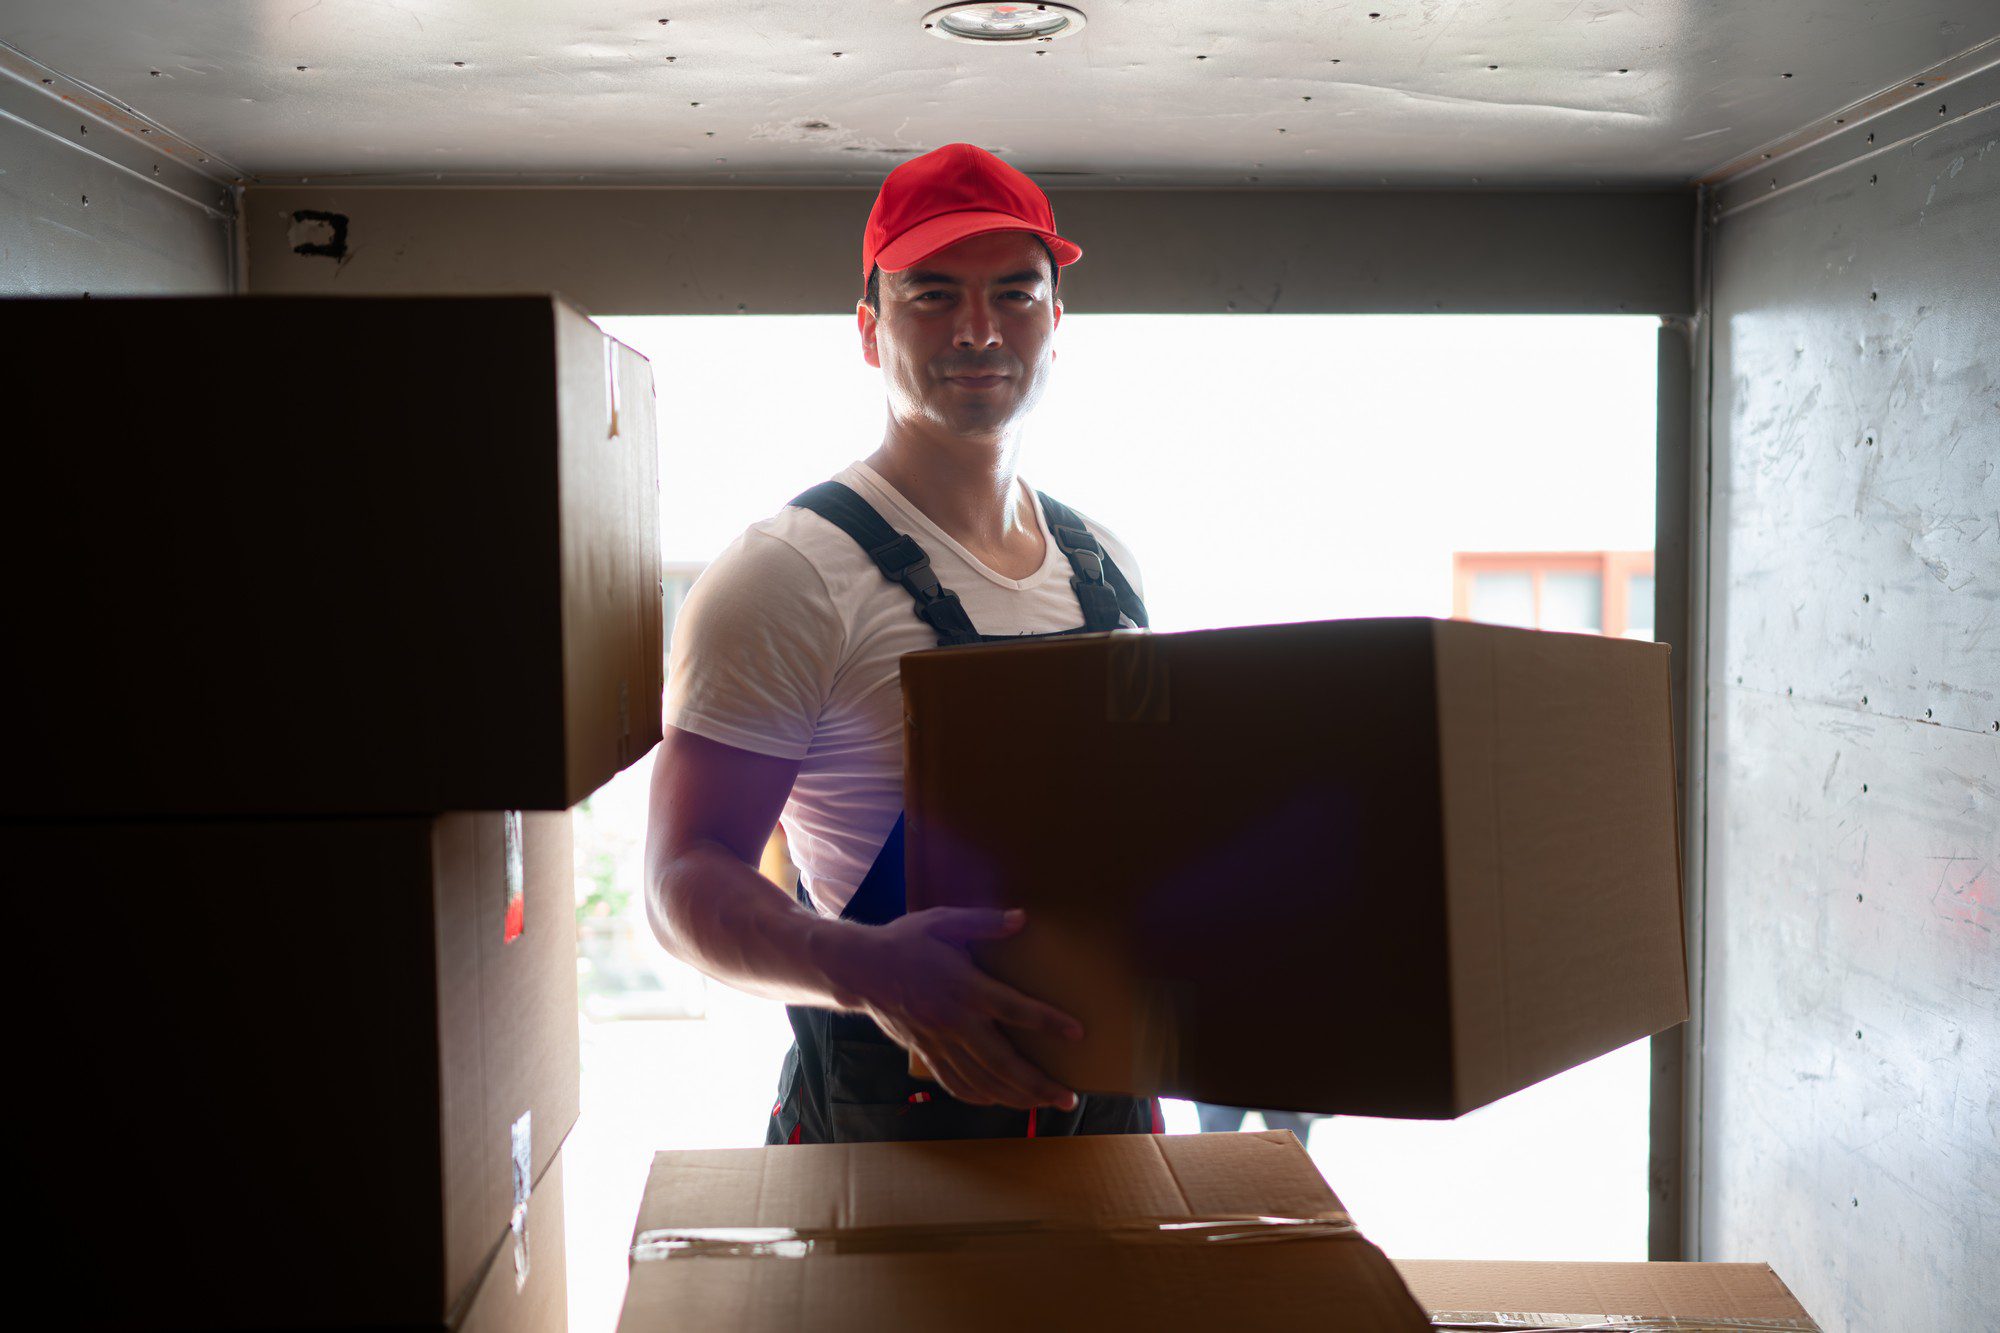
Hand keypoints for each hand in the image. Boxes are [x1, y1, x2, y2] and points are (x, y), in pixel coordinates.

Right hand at [826, 907, 1083, 1110]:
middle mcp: (954, 1021)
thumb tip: (1022, 919)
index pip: (1013, 1009)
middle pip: (1002, 1062)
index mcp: (963, 986)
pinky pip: (955, 1084)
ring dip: (1016, 1097)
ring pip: (982, 1080)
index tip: (1077, 1033)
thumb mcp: (943, 921)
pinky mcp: (925, 1052)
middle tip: (1069, 1098)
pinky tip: (1000, 1102)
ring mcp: (938, 1042)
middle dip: (1038, 1084)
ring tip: (1046, 1104)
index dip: (1046, 1022)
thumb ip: (984, 921)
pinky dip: (981, 1097)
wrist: (860, 969)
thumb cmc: (905, 941)